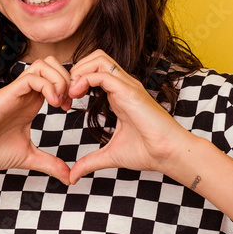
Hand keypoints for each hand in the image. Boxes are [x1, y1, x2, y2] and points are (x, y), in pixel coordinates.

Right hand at [0, 56, 73, 182]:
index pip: (55, 78)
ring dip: (59, 80)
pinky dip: (48, 86)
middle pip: (53, 64)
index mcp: (31, 102)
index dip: (69, 89)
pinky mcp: (7, 93)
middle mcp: (25, 93)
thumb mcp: (28, 157)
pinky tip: (52, 104)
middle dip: (68, 79)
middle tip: (69, 102)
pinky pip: (31, 77)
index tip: (70, 108)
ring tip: (61, 102)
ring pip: (44, 65)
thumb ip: (50, 164)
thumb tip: (69, 177)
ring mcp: (16, 91)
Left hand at [67, 50, 194, 184]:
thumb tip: (72, 176)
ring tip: (69, 92)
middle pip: (95, 57)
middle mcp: (124, 85)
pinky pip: (102, 74)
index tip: (65, 101)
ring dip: (78, 71)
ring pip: (98, 58)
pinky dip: (84, 79)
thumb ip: (90, 162)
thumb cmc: (148, 152)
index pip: (95, 71)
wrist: (168, 154)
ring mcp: (127, 86)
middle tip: (64, 93)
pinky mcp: (129, 91)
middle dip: (75, 70)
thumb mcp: (111, 155)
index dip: (76, 81)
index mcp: (120, 95)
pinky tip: (76, 95)